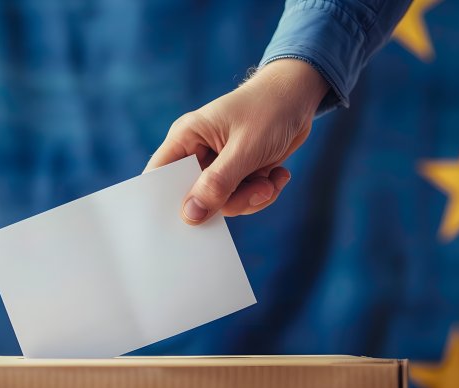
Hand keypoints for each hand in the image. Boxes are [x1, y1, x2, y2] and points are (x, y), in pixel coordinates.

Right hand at [144, 59, 328, 224]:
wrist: (299, 96)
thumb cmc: (269, 109)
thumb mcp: (245, 148)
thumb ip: (217, 183)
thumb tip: (190, 216)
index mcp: (186, 138)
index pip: (159, 174)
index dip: (164, 200)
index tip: (185, 221)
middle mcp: (198, 153)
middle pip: (195, 197)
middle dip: (228, 200)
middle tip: (256, 190)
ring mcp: (219, 164)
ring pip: (223, 202)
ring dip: (251, 197)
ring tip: (270, 181)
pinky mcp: (239, 172)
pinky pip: (241, 198)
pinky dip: (262, 193)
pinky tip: (277, 176)